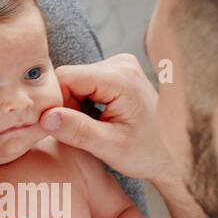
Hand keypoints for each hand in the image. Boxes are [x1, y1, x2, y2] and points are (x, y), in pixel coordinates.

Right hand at [40, 53, 169, 181]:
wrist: (172, 154)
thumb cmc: (146, 154)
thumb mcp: (109, 148)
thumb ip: (77, 131)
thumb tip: (46, 117)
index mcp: (121, 78)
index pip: (66, 77)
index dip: (56, 103)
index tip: (61, 128)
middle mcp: (121, 63)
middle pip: (70, 78)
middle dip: (66, 106)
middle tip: (81, 133)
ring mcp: (121, 65)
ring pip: (75, 81)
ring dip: (75, 106)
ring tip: (93, 128)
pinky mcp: (118, 71)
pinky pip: (85, 83)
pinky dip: (84, 103)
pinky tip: (98, 120)